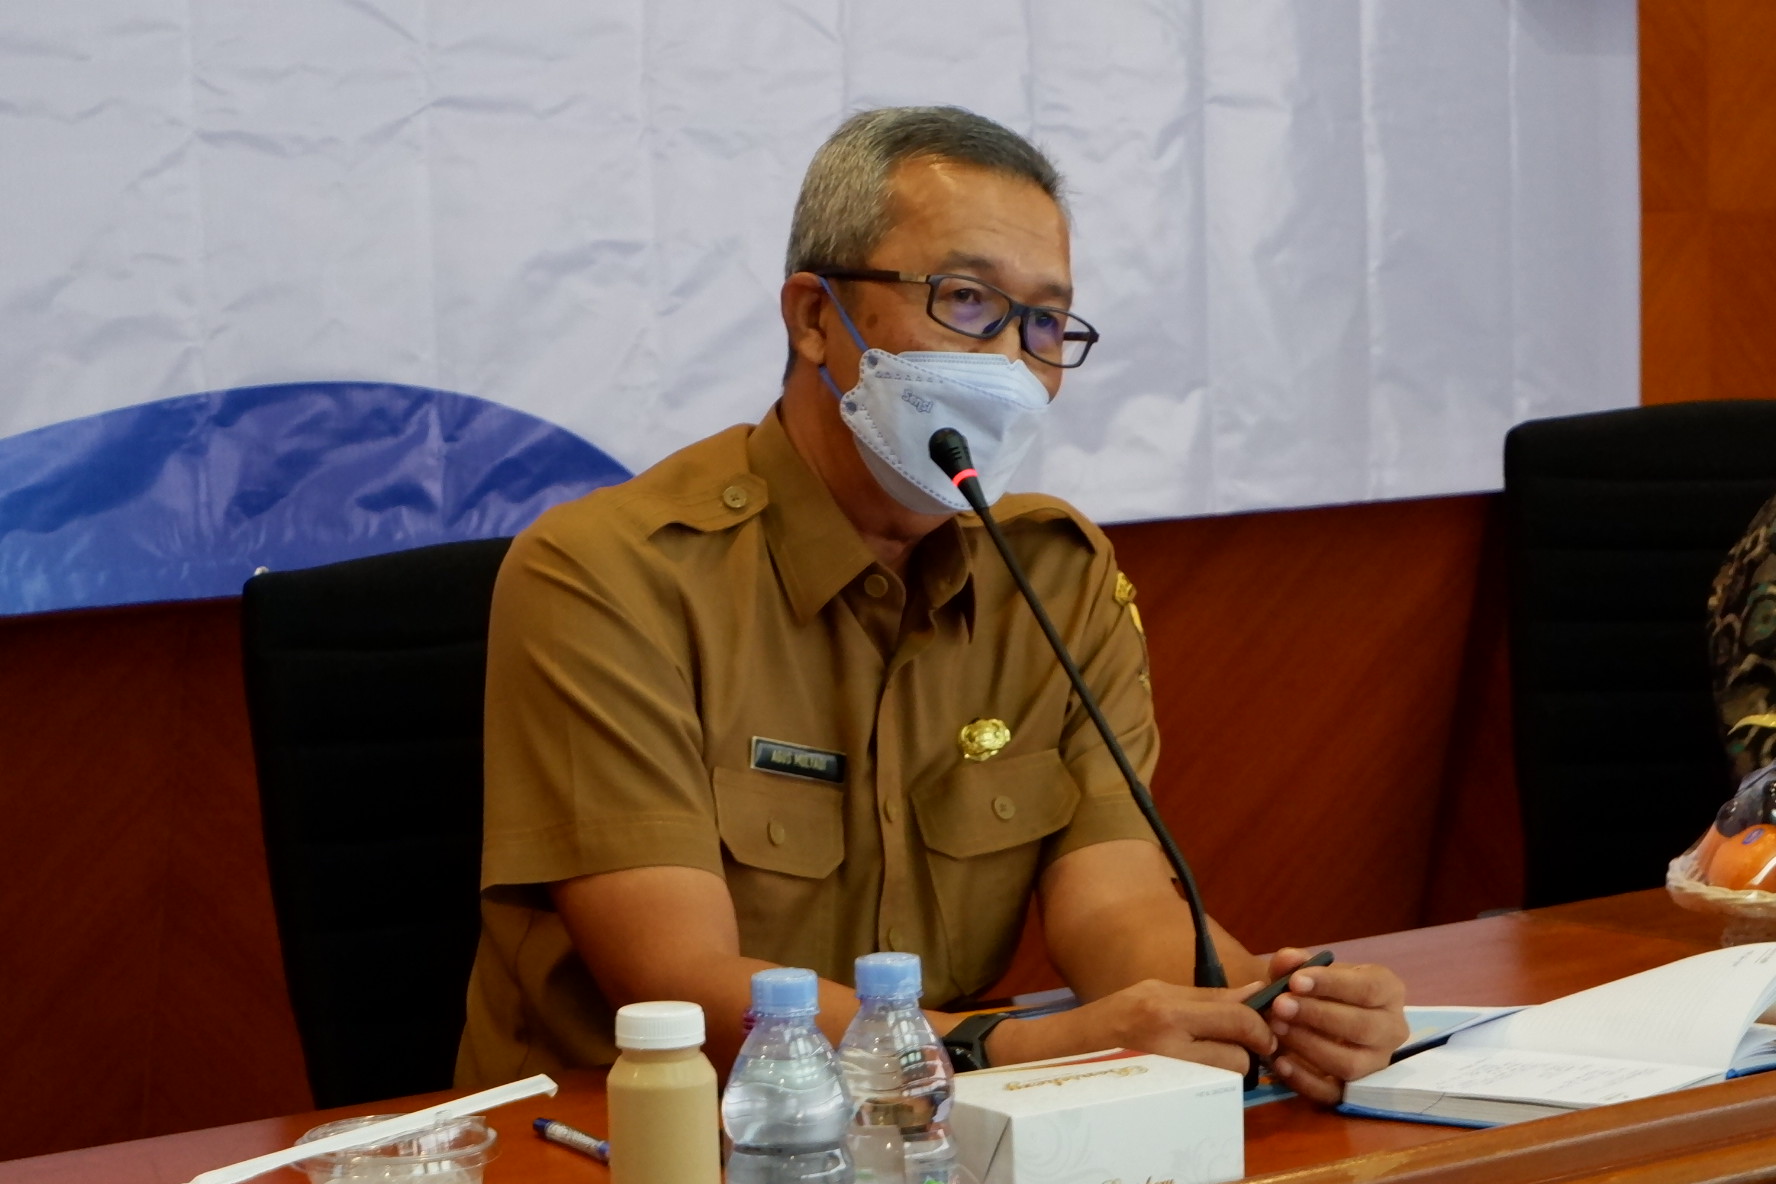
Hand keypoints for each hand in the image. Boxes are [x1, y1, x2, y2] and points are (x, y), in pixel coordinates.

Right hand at [985, 978, 1277, 1075]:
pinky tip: (1196, 1082)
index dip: (1259, 1024)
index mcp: (1163, 1005)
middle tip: (1242, 1052)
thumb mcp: (1151, 994)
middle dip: (1248, 1050)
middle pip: (1240, 1046)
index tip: (1262, 1032)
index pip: (1236, 1011)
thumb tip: (1254, 995)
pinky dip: (1211, 1088)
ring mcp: (1163, 1068)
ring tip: (1210, 1067)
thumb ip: (1204, 998)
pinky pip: (1208, 1092)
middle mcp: (1164, 1034)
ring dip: (1229, 1073)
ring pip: (1229, 1074)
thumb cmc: (1107, 1021)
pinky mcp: (1162, 1094)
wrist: (1058, 1055)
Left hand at [1262, 948, 1408, 1103]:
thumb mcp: (1309, 971)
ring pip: (1350, 1063)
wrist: (1317, 1019)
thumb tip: (1288, 959)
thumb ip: (1295, 964)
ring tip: (1275, 1028)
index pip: (1368, 989)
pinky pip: (1333, 1094)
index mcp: (1388, 992)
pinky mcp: (1354, 1091)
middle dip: (1317, 1016)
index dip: (1332, 984)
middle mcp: (1391, 1030)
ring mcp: (1375, 1064)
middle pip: (1362, 1027)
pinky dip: (1304, 1080)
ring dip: (1309, 1046)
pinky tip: (1279, 1062)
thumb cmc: (1320, 990)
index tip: (1295, 981)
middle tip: (1279, 1005)